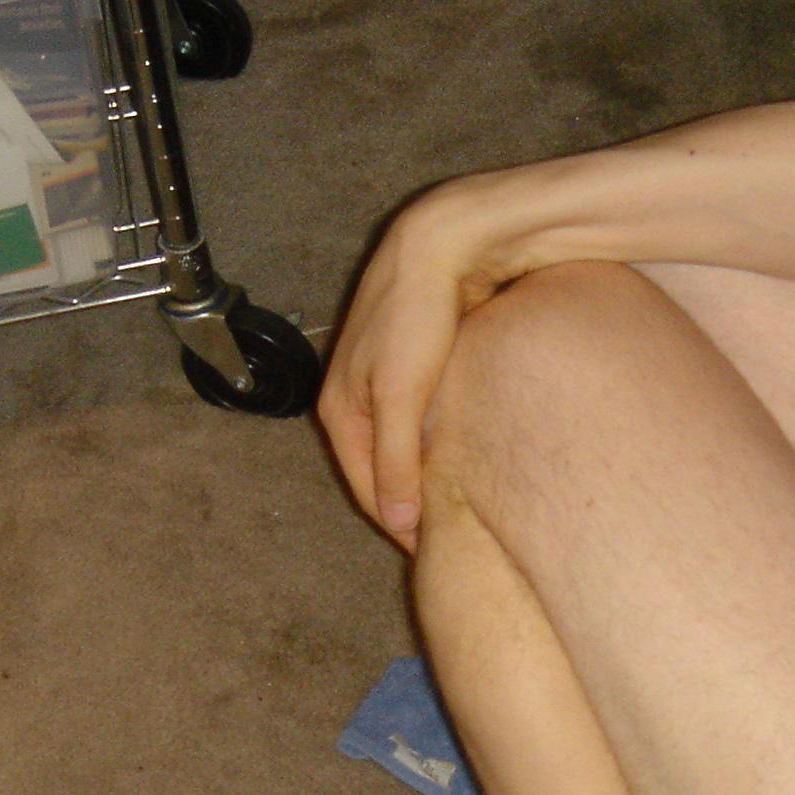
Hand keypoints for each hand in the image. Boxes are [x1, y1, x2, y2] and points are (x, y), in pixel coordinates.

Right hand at [317, 182, 507, 551]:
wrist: (441, 242)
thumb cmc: (417, 314)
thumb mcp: (402, 395)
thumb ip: (396, 459)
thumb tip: (397, 520)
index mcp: (338, 408)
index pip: (365, 487)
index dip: (398, 523)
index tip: (432, 551)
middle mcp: (351, 396)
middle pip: (377, 468)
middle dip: (404, 501)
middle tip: (445, 535)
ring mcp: (379, 379)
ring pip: (397, 444)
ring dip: (418, 473)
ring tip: (454, 501)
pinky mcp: (408, 362)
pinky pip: (415, 420)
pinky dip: (431, 443)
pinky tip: (457, 452)